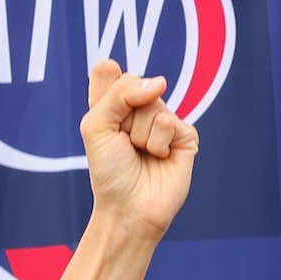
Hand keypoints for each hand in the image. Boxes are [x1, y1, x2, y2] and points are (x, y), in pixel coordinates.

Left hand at [81, 59, 197, 236]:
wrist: (129, 208)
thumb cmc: (109, 172)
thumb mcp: (96, 126)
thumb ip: (119, 93)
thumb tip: (160, 82)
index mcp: (115, 103)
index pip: (109, 71)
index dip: (106, 93)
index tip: (105, 120)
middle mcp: (140, 108)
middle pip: (134, 85)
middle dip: (124, 118)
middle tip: (124, 144)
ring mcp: (164, 120)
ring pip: (153, 105)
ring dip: (141, 135)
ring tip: (142, 154)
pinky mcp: (185, 135)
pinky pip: (169, 122)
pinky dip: (158, 144)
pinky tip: (159, 158)